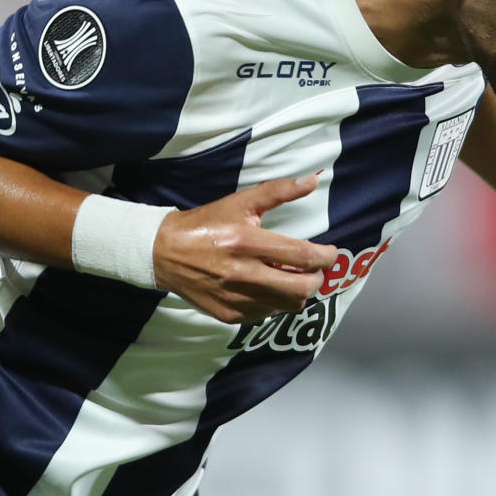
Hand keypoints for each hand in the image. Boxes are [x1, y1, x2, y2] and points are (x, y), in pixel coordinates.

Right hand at [153, 175, 339, 322]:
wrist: (164, 252)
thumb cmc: (206, 223)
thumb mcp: (240, 202)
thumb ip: (278, 191)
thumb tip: (313, 181)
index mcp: (248, 242)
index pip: (302, 256)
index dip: (325, 257)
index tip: (330, 252)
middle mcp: (243, 274)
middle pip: (301, 288)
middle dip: (317, 279)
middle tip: (315, 269)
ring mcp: (236, 298)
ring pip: (288, 305)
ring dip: (299, 292)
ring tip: (293, 278)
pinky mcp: (229, 314)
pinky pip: (267, 314)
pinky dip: (276, 302)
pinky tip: (269, 288)